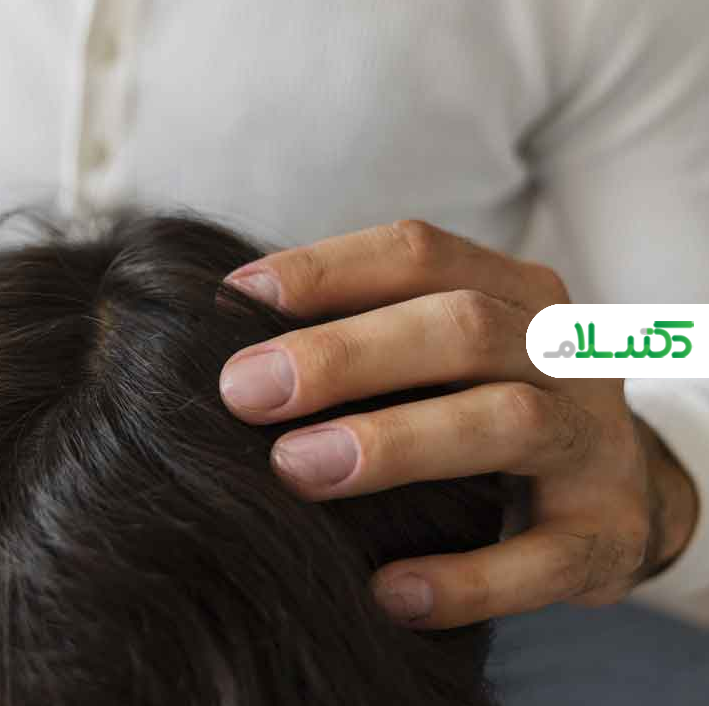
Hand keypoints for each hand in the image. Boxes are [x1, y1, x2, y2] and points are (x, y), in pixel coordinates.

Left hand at [219, 220, 700, 627]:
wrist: (617, 496)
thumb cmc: (483, 408)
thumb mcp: (440, 357)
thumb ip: (358, 336)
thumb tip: (228, 334)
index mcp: (512, 291)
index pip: (419, 254)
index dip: (325, 271)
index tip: (236, 299)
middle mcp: (560, 352)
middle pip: (460, 327)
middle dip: (344, 356)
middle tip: (244, 392)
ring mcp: (594, 441)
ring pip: (506, 422)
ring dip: (393, 443)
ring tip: (295, 470)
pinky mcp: (609, 534)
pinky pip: (545, 558)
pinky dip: (465, 579)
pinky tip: (387, 591)